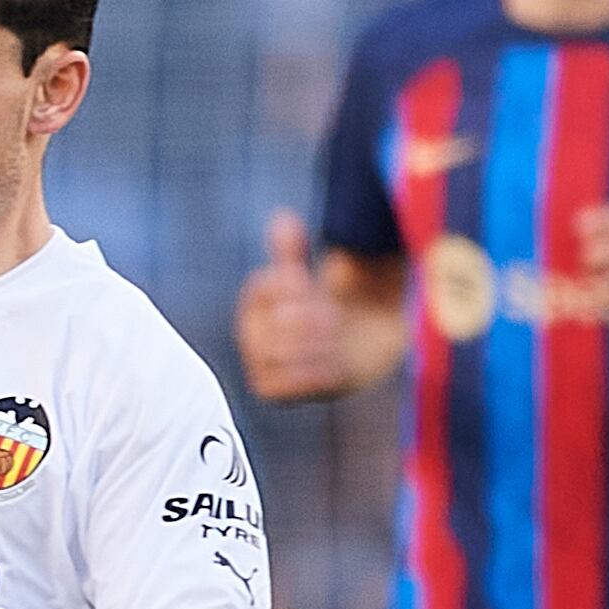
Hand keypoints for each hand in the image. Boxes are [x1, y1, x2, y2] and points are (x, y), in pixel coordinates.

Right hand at [234, 210, 352, 402]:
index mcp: (254, 302)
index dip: (294, 287)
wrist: (358, 342)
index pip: (265, 289)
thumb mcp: (319, 274)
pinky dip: (315, 373)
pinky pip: (287, 384)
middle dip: (313, 319)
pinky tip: (333, 365)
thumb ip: (295, 250)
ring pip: (284, 354)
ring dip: (319, 345)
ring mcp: (261, 364)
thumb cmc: (334, 303)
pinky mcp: (275, 391)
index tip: (312, 286)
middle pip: (276, 323)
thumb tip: (281, 218)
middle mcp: (250, 334)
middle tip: (334, 317)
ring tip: (335, 340)